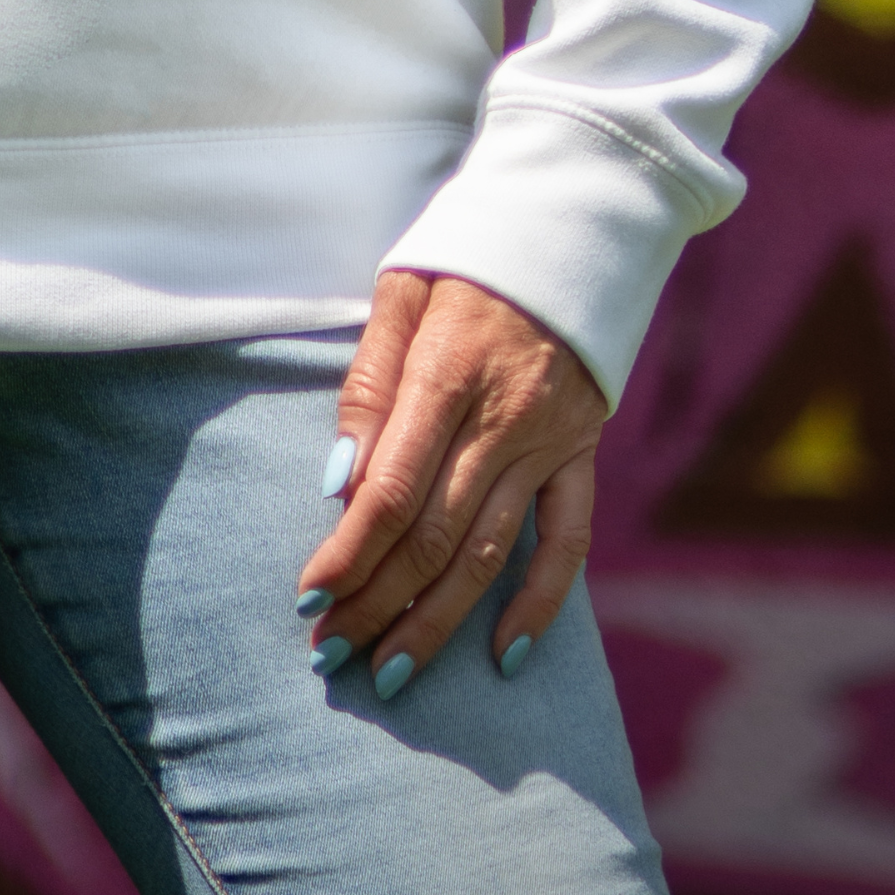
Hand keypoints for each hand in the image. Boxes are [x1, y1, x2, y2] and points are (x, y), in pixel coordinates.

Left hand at [298, 270, 606, 689]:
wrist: (572, 221)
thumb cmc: (467, 255)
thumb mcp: (403, 290)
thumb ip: (369, 383)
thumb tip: (338, 482)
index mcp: (447, 372)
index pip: (390, 490)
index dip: (348, 553)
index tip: (310, 598)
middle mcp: (503, 419)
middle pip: (432, 534)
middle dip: (377, 602)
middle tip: (330, 655)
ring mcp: (549, 442)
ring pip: (489, 552)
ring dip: (437, 620)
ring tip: (389, 673)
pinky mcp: (583, 453)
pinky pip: (568, 542)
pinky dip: (542, 604)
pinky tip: (503, 655)